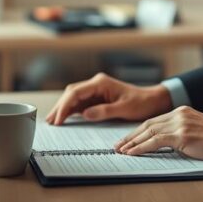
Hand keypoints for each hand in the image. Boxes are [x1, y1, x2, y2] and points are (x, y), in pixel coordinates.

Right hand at [45, 72, 172, 125]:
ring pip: (74, 97)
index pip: (76, 92)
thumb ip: (104, 111)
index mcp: (100, 83)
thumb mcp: (124, 108)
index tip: (58, 118)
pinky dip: (71, 110)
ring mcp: (96, 90)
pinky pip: (80, 103)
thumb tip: (85, 114)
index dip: (64, 105)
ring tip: (53, 121)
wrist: (151, 101)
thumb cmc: (141, 103)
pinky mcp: (97, 97)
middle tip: (50, 121)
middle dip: (60, 106)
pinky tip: (64, 118)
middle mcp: (96, 84)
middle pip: (71, 93)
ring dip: (64, 108)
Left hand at [114, 105, 202, 164]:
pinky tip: (132, 153)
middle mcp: (179, 114)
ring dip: (132, 143)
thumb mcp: (196, 131)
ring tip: (121, 151)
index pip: (154, 121)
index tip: (128, 139)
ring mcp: (180, 123)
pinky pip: (155, 141)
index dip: (138, 131)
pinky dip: (141, 147)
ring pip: (149, 132)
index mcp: (182, 111)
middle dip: (131, 136)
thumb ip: (181, 132)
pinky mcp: (182, 135)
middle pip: (147, 124)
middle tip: (118, 145)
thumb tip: (165, 143)